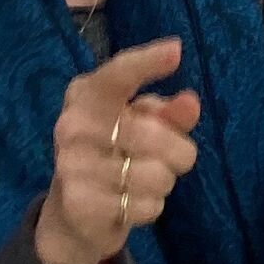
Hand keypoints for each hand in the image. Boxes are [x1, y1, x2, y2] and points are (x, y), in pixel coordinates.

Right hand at [35, 37, 200, 263]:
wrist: (74, 213)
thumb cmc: (116, 154)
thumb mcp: (144, 126)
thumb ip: (169, 114)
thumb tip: (190, 102)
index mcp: (87, 97)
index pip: (118, 74)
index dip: (147, 62)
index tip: (176, 50)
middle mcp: (73, 126)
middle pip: (158, 135)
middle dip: (179, 152)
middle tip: (163, 159)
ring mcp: (72, 165)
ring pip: (159, 176)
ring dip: (163, 183)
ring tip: (139, 181)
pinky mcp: (81, 204)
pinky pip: (149, 206)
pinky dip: (150, 208)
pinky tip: (127, 203)